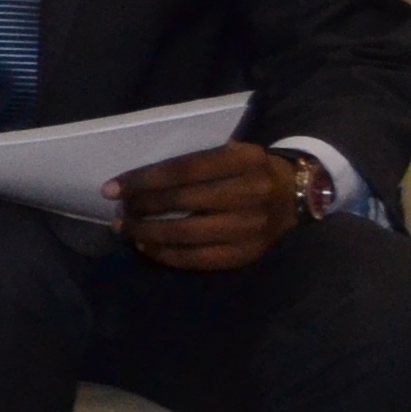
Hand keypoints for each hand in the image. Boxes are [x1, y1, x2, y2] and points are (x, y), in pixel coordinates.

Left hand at [105, 143, 303, 272]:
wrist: (298, 195)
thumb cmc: (250, 170)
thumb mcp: (232, 153)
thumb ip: (195, 162)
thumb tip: (137, 181)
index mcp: (246, 160)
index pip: (184, 170)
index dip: (144, 180)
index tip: (112, 188)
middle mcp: (252, 192)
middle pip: (184, 202)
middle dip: (142, 207)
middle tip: (118, 211)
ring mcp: (253, 227)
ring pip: (188, 234)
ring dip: (148, 234)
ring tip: (125, 230)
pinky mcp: (249, 253)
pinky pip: (200, 259)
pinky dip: (168, 255)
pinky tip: (147, 248)